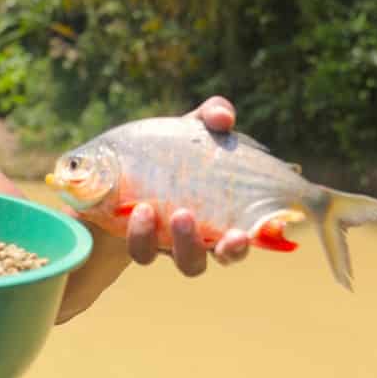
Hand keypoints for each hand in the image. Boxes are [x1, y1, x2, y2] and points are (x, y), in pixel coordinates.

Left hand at [125, 95, 249, 274]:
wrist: (121, 169)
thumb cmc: (173, 148)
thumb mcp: (192, 128)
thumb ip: (213, 115)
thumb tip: (224, 118)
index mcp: (231, 210)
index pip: (254, 233)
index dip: (255, 238)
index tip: (251, 232)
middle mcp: (210, 235)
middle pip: (227, 256)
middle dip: (227, 250)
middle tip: (208, 221)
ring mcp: (178, 244)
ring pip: (189, 262)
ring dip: (180, 242)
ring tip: (150, 209)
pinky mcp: (145, 246)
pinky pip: (145, 252)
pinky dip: (140, 233)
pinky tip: (134, 210)